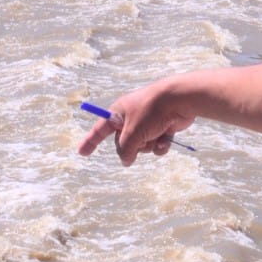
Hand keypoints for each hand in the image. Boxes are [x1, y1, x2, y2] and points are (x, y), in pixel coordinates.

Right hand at [76, 83, 194, 165]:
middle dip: (133, 146)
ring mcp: (147, 123)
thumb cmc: (151, 111)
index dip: (91, 141)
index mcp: (118, 112)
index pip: (100, 129)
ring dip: (149, 145)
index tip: (82, 153)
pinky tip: (167, 138)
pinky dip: (161, 144)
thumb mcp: (132, 133)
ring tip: (156, 135)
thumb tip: (126, 161)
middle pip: (124, 143)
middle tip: (140, 140)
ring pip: (142, 146)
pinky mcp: (162, 127)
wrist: (180, 99)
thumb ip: (125, 149)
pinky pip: (156, 144)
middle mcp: (131, 117)